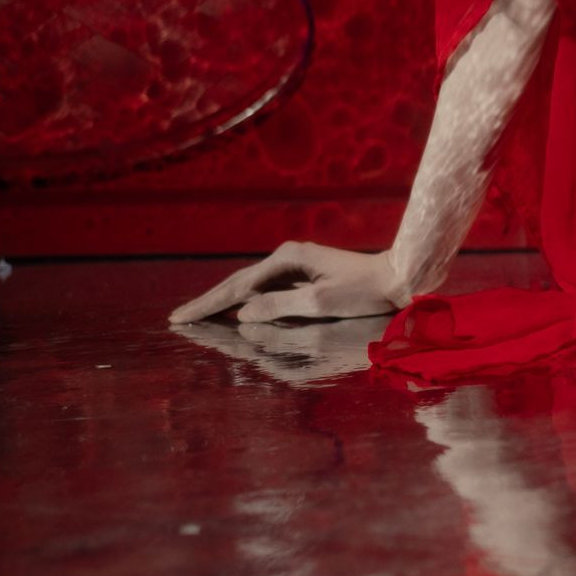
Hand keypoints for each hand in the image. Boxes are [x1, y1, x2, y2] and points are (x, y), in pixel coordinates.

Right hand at [170, 241, 410, 326]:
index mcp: (287, 259)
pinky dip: (247, 301)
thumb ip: (279, 306)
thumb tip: (242, 313)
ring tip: (197, 314)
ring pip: (251, 286)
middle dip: (208, 301)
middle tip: (178, 317)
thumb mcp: (320, 302)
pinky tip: (235, 310)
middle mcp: (287, 258)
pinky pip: (267, 289)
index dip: (208, 304)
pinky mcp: (304, 275)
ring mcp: (295, 265)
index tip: (180, 317)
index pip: (238, 287)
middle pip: (238, 283)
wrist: (397, 277)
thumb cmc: (362, 291)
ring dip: (224, 300)